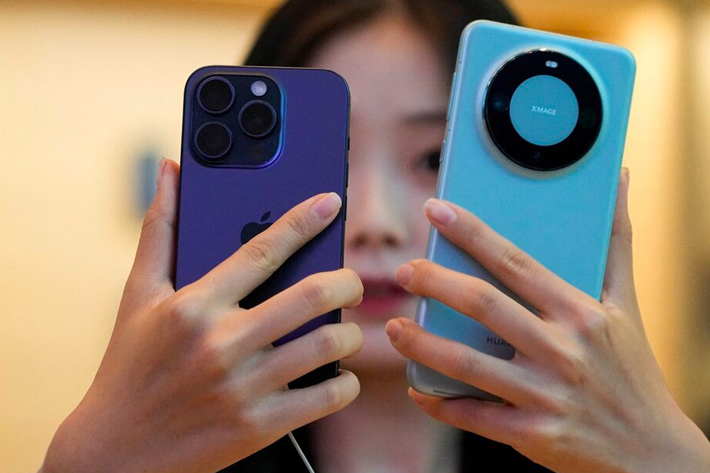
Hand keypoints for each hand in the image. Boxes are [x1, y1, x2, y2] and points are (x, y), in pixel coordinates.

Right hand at [40, 159, 363, 472]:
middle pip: (310, 296)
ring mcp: (243, 387)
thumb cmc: (130, 366)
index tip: (330, 203)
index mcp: (194, 306)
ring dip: (350, 333)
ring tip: (346, 328)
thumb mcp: (138, 295)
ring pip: (326, 344)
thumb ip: (159, 229)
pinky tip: (338, 374)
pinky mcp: (259, 427)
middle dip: (347, 282)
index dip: (302, 221)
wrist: (115, 450)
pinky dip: (345, 383)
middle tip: (351, 283)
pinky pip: (325, 398)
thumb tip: (170, 171)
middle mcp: (222, 343)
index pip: (261, 250)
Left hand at [386, 170, 709, 472]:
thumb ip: (616, 242)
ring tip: (393, 329)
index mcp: (580, 313)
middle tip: (403, 271)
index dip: (472, 233)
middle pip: (484, 306)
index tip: (437, 211)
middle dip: (435, 283)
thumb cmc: (633, 370)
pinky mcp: (534, 434)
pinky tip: (418, 389)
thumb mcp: (627, 304)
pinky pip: (475, 416)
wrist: (653, 451)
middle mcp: (562, 351)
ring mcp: (546, 395)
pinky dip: (440, 403)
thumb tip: (621, 180)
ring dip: (423, 344)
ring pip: (468, 363)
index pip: (516, 262)